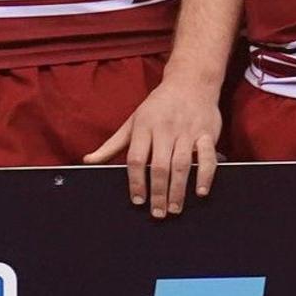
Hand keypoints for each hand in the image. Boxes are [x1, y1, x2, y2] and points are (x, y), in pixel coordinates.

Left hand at [87, 76, 221, 217]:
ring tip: (175, 208)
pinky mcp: (207, 133)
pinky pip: (207, 157)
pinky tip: (200, 192)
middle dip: (158, 192)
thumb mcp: (133, 121)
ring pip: (182, 164)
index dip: (136, 181)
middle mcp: (165, 129)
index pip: (136, 159)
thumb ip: (112, 144)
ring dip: (178, 189)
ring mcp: (187, 131)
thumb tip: (88, 160)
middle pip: (159, 166)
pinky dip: (205, 175)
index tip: (137, 200)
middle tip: (158, 213)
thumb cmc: (159, 105)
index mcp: (144, 126)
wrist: (191, 82)